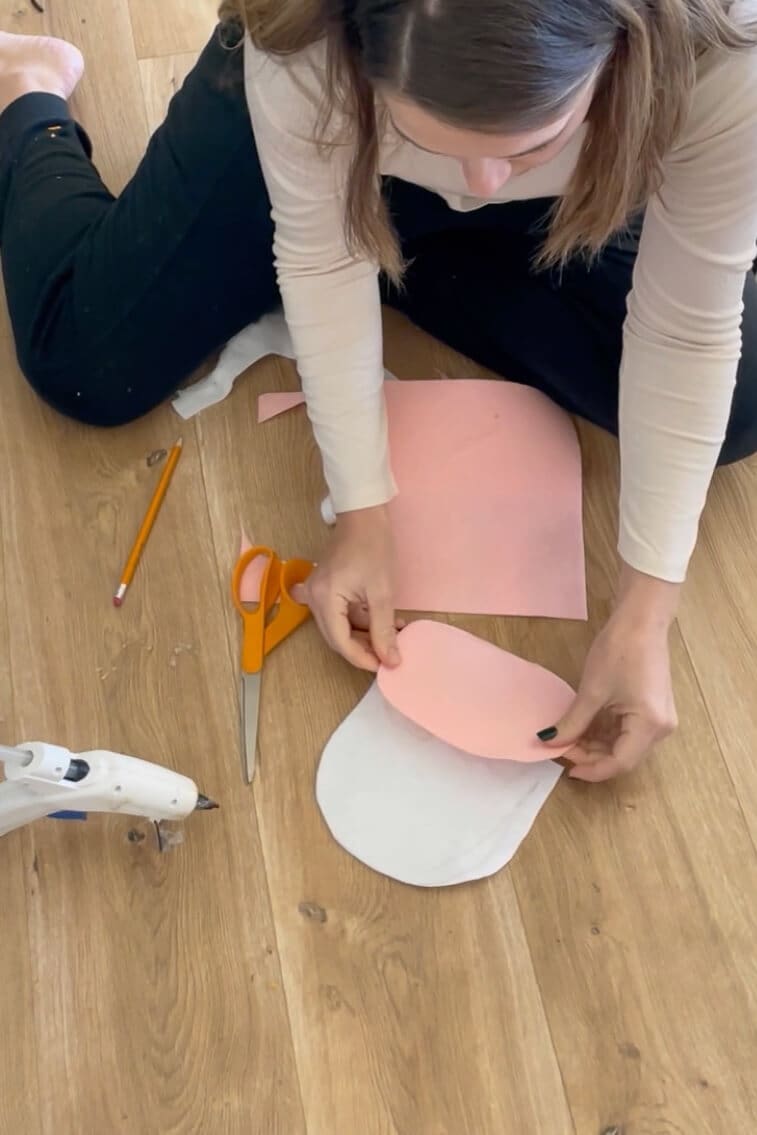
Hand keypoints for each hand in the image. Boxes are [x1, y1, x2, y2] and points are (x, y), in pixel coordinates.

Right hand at [302, 504, 401, 671]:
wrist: (363, 513)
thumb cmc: (372, 546)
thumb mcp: (382, 591)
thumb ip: (384, 629)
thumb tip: (391, 660)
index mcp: (324, 599)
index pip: (340, 642)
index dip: (363, 658)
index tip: (386, 665)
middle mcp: (314, 598)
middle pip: (337, 637)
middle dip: (364, 649)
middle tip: (390, 654)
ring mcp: (318, 592)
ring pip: (341, 627)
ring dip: (366, 634)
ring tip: (394, 635)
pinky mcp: (327, 588)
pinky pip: (342, 613)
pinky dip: (362, 620)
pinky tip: (386, 621)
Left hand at [538, 565, 679, 781]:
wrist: (642, 620)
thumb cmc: (619, 651)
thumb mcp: (592, 691)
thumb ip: (573, 722)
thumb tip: (550, 742)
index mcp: (650, 726)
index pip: (620, 763)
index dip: (591, 769)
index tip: (566, 767)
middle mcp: (661, 729)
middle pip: (624, 756)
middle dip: (592, 756)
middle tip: (562, 748)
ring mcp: (660, 720)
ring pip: (626, 745)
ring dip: (597, 746)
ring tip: (570, 738)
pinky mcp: (654, 710)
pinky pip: (629, 732)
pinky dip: (607, 733)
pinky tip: (585, 728)